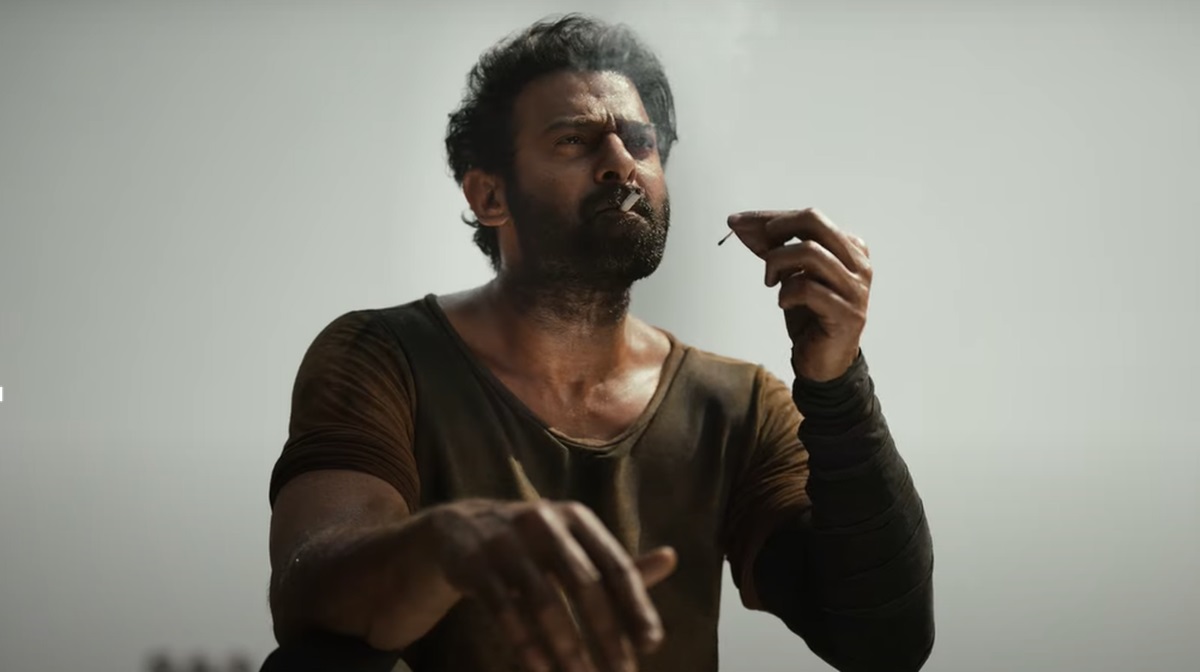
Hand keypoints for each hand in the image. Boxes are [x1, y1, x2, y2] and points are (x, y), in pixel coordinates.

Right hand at [428, 499, 677, 671]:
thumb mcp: (574, 546)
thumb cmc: (532, 545)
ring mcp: (505, 541)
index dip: (636, 606)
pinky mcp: (474, 563)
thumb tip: (672, 558)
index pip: (616, 565)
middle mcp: (543, 522)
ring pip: (545, 601)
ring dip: (568, 647)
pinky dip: (526, 644)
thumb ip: (617, 563)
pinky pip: (505, 610)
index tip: (652, 645)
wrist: (457, 529)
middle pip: (585, 584)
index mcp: (576, 518)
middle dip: (607, 634)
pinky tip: (542, 670)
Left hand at [726, 208, 871, 381]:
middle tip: (754, 242)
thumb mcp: (790, 276)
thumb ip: (775, 250)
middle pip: (815, 222)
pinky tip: (783, 303)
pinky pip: (808, 289)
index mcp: (850, 249)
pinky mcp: (846, 314)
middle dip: (776, 226)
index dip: (770, 217)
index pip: (809, 218)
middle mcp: (858, 265)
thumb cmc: (808, 317)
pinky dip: (787, 293)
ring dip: (777, 262)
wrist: (823, 363)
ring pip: (810, 252)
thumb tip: (743, 225)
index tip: (738, 222)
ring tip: (770, 281)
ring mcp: (855, 289)